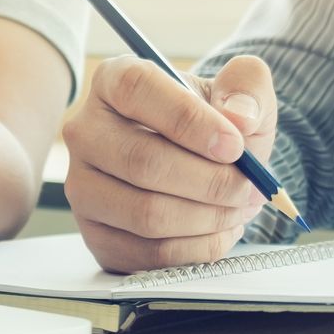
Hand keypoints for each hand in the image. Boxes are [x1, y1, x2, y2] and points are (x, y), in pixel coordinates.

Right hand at [62, 53, 276, 270]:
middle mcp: (85, 132)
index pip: (137, 90)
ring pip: (146, 214)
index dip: (188, 120)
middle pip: (143, 162)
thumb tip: (239, 118)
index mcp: (113, 80)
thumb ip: (248, 86)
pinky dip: (197, 248)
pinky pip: (149, 253)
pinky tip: (220, 230)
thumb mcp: (240, 91)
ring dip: (208, 218)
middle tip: (250, 187)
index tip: (234, 145)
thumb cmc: (215, 124)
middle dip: (211, 182)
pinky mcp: (95, 234)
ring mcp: (83, 187)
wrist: (202, 165)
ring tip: (239, 208)